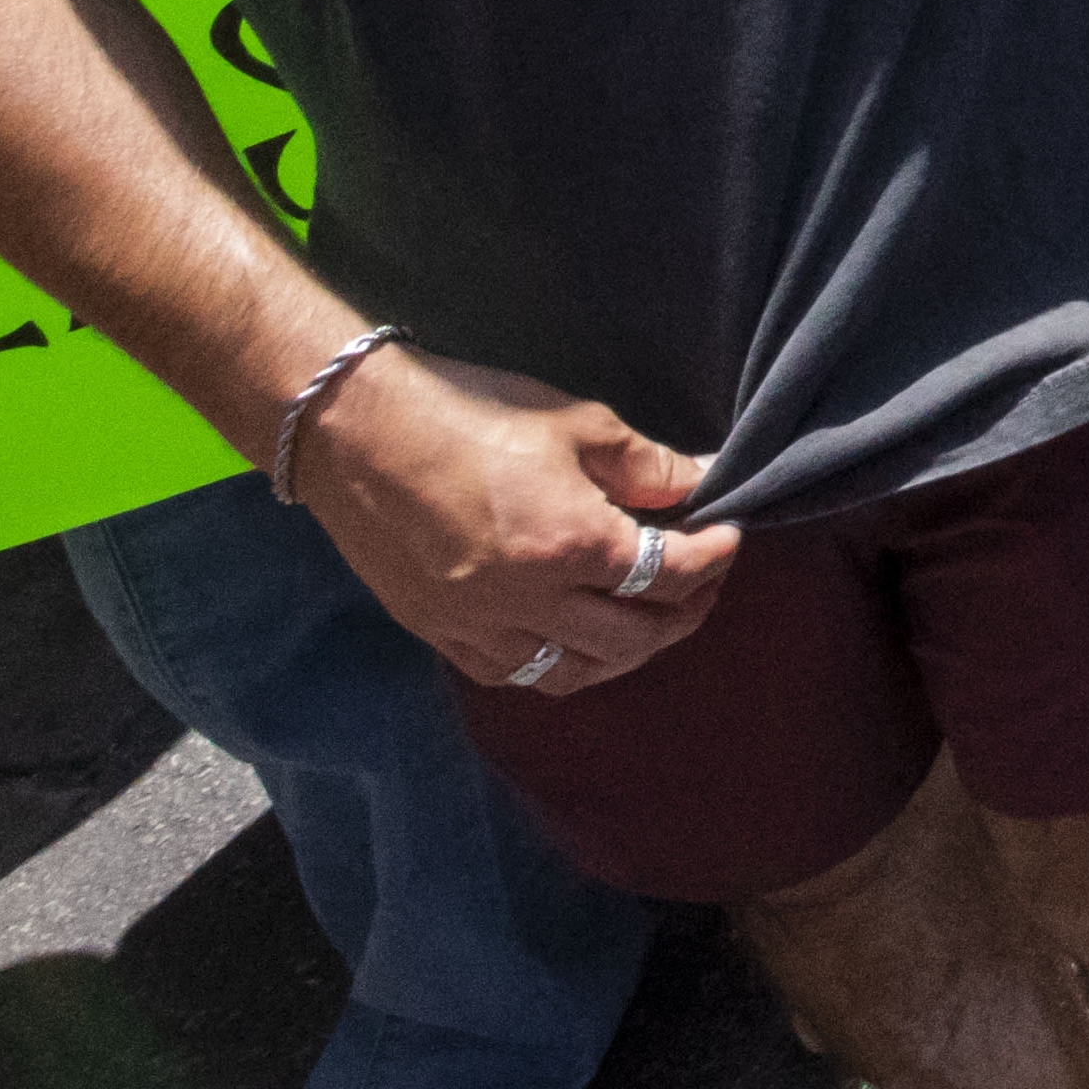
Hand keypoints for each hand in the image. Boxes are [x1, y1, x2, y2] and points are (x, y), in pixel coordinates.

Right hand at [305, 344, 735, 694]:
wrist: (358, 432)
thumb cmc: (471, 413)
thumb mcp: (578, 423)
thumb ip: (647, 465)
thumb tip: (703, 480)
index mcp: (570, 544)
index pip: (670, 573)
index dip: (714, 556)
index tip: (730, 535)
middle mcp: (526, 600)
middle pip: (632, 639)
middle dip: (684, 614)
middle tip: (703, 582)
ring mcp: (476, 625)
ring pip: (573, 673)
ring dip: (624, 653)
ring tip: (647, 617)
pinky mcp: (437, 632)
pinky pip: (511, 674)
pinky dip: (556, 666)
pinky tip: (573, 636)